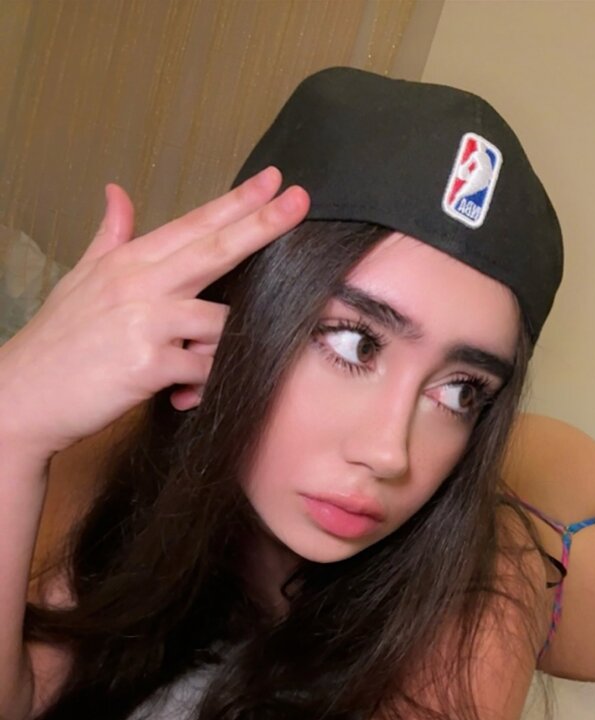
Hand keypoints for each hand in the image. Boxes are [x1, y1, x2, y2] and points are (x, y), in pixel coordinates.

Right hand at [0, 167, 309, 461]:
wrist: (22, 395)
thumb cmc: (57, 342)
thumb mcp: (80, 279)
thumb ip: (110, 237)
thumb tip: (118, 192)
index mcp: (128, 262)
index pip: (193, 225)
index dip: (236, 203)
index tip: (273, 182)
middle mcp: (138, 284)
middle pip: (214, 249)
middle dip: (261, 225)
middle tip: (299, 202)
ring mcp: (144, 322)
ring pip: (218, 321)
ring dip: (219, 346)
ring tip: (187, 368)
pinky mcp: (148, 364)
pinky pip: (203, 369)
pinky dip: (202, 383)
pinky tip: (180, 393)